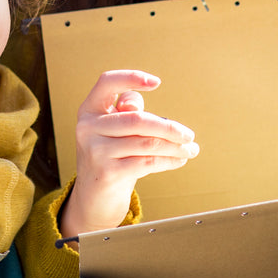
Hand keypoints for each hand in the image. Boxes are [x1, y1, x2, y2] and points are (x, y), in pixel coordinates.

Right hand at [60, 70, 198, 238]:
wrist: (94, 199)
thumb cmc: (111, 158)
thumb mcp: (116, 132)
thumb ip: (130, 113)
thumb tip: (143, 104)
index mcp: (89, 111)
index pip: (107, 82)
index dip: (131, 78)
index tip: (157, 82)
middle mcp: (87, 128)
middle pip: (137, 119)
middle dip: (169, 128)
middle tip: (189, 135)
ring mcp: (95, 151)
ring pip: (147, 142)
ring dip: (175, 147)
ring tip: (190, 149)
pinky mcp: (107, 173)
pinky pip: (147, 162)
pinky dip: (169, 160)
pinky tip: (179, 160)